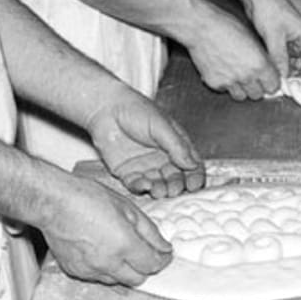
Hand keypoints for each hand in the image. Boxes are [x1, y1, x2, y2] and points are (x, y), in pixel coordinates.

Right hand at [41, 172, 175, 286]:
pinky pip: (97, 277)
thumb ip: (149, 231)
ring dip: (123, 270)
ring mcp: (90, 270)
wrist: (52, 202)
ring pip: (117, 281)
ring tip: (117, 248)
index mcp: (124, 245)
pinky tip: (99, 250)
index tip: (162, 253)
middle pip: (137, 279)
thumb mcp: (126, 207)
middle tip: (142, 251)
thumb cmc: (85, 198)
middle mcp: (108, 263)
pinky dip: (103, 269)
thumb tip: (164, 247)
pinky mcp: (76, 271)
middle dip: (144, 267)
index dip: (162, 259)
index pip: (152, 265)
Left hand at [87, 88, 206, 197]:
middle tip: (174, 190)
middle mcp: (162, 159)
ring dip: (160, 190)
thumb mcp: (161, 126)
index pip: (191, 165)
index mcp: (175, 145)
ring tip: (159, 191)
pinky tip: (144, 186)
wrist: (106, 109)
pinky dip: (141, 188)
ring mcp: (145, 167)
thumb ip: (177, 146)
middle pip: (175, 178)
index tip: (194, 185)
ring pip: (157, 184)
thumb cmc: (136, 110)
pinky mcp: (127, 173)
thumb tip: (192, 165)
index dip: (194, 176)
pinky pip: (136, 185)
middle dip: (176, 185)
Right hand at [185, 0, 283, 99]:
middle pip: (258, 95)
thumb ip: (262, 57)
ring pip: (241, 97)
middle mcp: (246, 76)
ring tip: (238, 77)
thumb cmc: (225, 26)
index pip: (273, 85)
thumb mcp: (252, 39)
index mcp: (259, 64)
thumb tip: (268, 68)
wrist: (201, 28)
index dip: (271, 82)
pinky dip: (226, 85)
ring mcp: (230, 82)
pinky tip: (224, 72)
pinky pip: (225, 91)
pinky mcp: (215, 83)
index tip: (268, 79)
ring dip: (242, 90)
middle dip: (257, 88)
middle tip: (253, 79)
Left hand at [247, 0, 300, 81]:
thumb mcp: (274, 35)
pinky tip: (267, 66)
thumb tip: (283, 76)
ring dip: (283, 69)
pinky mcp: (278, 37)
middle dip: (293, 74)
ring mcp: (289, 38)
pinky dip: (276, 62)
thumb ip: (279, 57)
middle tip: (279, 83)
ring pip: (291, 60)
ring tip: (272, 75)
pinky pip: (281, 54)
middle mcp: (300, 38)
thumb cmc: (268, 8)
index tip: (292, 85)